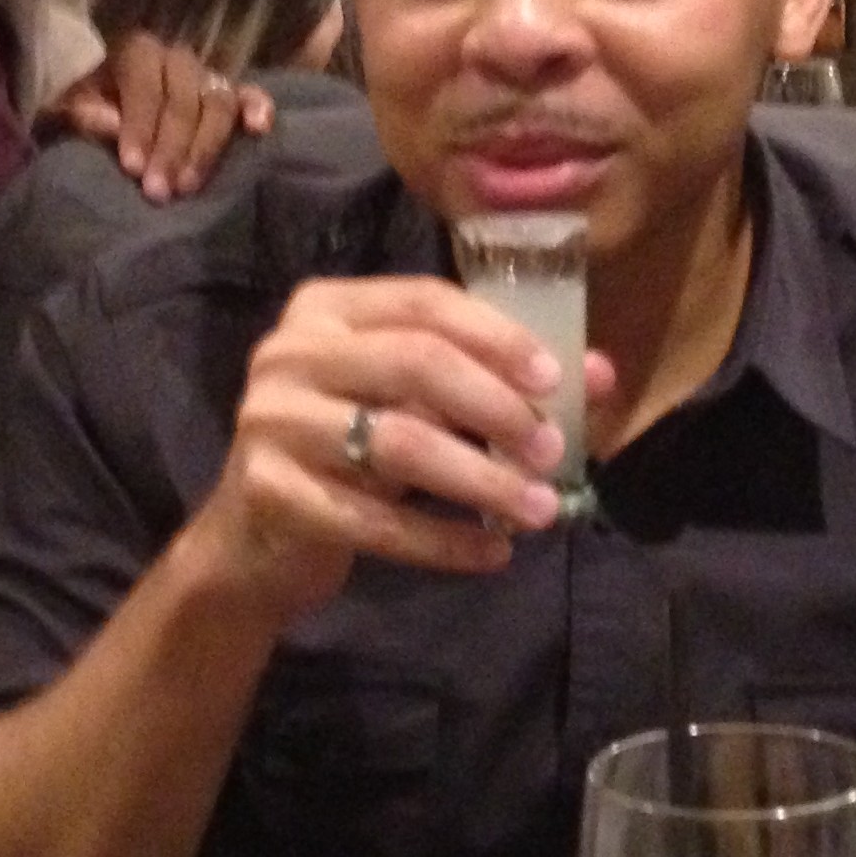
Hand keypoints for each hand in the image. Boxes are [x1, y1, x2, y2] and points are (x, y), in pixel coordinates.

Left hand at [40, 32, 273, 202]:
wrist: (106, 108)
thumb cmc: (87, 110)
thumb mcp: (69, 110)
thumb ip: (82, 113)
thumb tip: (111, 123)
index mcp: (137, 52)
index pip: (144, 85)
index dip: (140, 126)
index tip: (133, 167)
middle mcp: (177, 58)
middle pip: (184, 99)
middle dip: (171, 148)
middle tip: (159, 190)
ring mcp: (207, 76)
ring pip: (218, 104)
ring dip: (206, 148)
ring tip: (189, 186)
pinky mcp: (230, 95)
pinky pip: (249, 95)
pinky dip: (258, 108)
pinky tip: (259, 129)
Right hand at [182, 278, 613, 626]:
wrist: (256, 545)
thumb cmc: (349, 457)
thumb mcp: (414, 408)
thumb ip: (493, 383)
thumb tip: (599, 376)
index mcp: (327, 309)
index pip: (425, 303)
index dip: (497, 337)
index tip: (557, 381)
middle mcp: (290, 353)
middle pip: (415, 363)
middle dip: (496, 408)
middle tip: (551, 452)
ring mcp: (272, 421)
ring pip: (399, 443)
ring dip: (481, 479)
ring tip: (539, 510)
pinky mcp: (270, 492)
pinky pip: (374, 520)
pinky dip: (443, 540)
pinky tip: (492, 553)